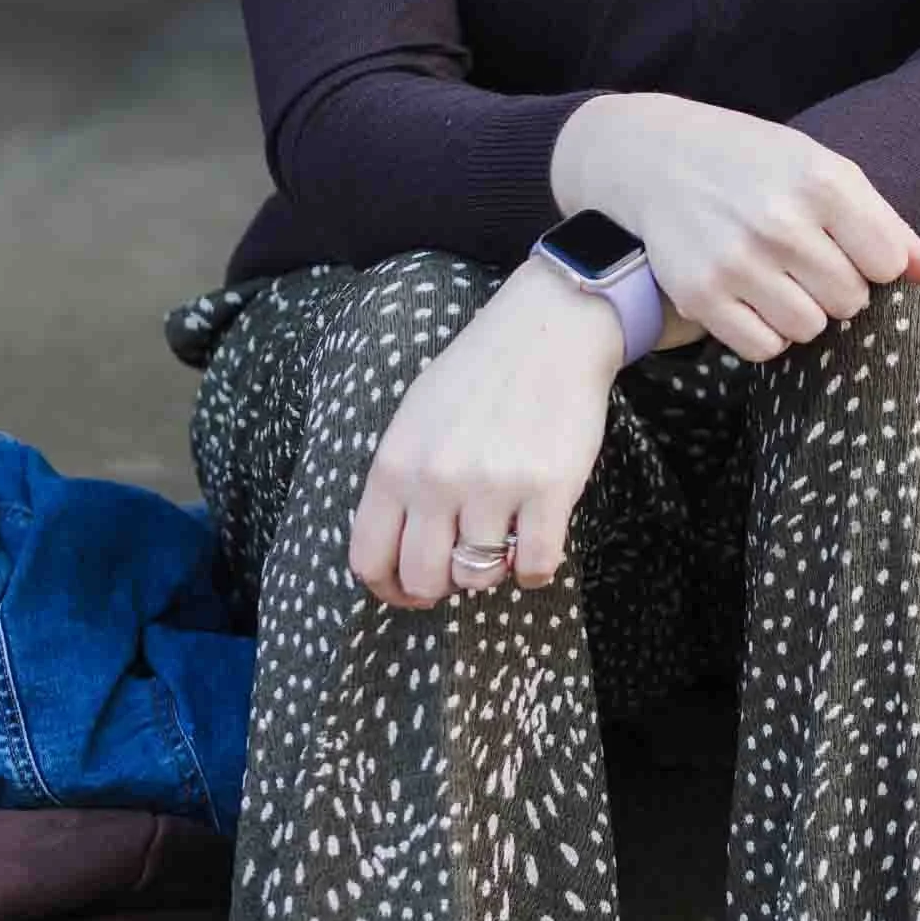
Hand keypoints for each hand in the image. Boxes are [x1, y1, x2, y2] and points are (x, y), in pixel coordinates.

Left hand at [348, 256, 623, 609]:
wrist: (550, 330)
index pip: (369, 558)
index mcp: (395, 463)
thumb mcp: (415, 419)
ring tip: (501, 546)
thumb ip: (401, 481)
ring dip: (490, 573)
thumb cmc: (479, 375)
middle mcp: (437, 480)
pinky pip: (534, 566)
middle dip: (440, 587)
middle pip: (423, 579)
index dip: (388, 588)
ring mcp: (494, 486)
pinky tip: (536, 547)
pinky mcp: (549, 490)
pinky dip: (534, 571)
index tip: (408, 590)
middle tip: (460, 570)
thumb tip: (400, 551)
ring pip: (478, 577)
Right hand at [548, 92, 919, 363]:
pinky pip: (764, 348)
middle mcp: (780, 222)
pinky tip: (752, 295)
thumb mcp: (827, 173)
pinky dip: (766, 332)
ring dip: (802, 311)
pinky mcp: (700, 294)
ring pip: (810, 328)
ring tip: (776, 273)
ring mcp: (737, 261)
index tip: (844, 240)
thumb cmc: (759, 165)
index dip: (872, 259)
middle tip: (802, 254)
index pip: (888, 263)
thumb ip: (889, 227)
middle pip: (851, 300)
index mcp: (823, 182)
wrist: (659, 157)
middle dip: (836, 285)